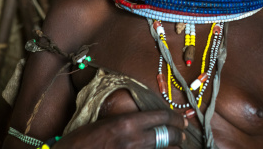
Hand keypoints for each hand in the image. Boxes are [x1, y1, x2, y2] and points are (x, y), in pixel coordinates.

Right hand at [54, 110, 186, 148]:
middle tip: (183, 134)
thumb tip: (143, 123)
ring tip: (179, 147)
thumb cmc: (79, 142)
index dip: (175, 118)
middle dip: (179, 134)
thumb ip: (125, 123)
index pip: (161, 117)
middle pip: (167, 135)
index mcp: (127, 123)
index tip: (182, 119)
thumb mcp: (102, 124)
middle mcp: (134, 140)